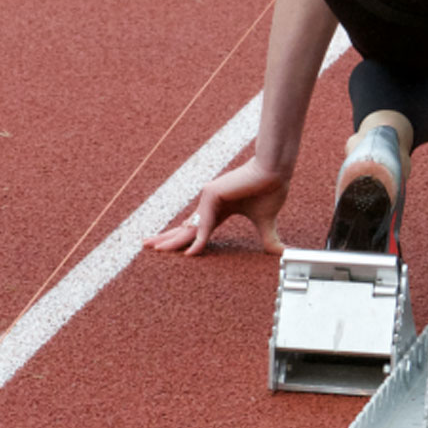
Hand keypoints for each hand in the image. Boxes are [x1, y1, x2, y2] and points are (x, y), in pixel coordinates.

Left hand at [142, 158, 289, 256]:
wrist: (275, 173)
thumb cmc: (271, 190)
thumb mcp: (265, 222)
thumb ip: (268, 239)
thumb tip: (281, 254)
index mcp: (220, 211)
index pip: (197, 229)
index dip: (185, 239)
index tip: (171, 248)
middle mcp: (210, 204)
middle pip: (185, 227)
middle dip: (166, 238)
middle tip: (147, 246)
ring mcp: (209, 198)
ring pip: (189, 226)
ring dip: (172, 240)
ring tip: (155, 249)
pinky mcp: (212, 194)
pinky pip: (204, 223)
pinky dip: (199, 238)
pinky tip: (190, 252)